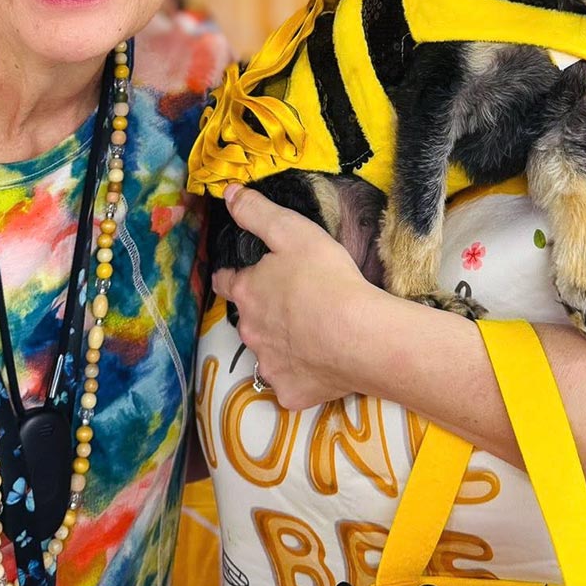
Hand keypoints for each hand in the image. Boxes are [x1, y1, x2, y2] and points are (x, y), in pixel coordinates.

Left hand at [209, 183, 390, 409]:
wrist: (359, 334)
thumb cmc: (326, 278)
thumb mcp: (292, 230)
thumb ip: (257, 212)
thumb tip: (228, 193)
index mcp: (248, 293)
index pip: (226, 283)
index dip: (233, 278)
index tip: (239, 277)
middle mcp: (250, 331)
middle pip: (249, 320)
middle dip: (263, 313)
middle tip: (292, 306)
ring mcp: (269, 365)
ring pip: (268, 353)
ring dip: (281, 345)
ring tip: (310, 335)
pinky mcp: (291, 392)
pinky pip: (290, 382)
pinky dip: (301, 375)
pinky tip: (320, 365)